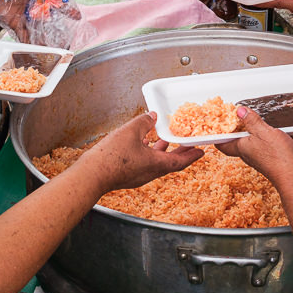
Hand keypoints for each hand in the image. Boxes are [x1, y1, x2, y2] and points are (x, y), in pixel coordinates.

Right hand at [80, 112, 202, 191]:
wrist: (91, 175)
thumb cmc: (111, 157)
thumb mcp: (131, 131)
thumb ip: (144, 122)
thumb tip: (152, 116)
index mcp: (156, 164)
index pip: (180, 161)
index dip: (192, 155)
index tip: (201, 151)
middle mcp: (150, 173)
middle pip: (170, 163)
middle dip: (179, 152)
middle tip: (186, 144)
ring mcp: (138, 176)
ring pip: (156, 163)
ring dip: (162, 151)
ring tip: (164, 139)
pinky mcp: (128, 176)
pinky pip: (144, 164)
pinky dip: (148, 154)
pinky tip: (140, 144)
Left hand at [216, 107, 292, 181]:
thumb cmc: (278, 158)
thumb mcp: (262, 132)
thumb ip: (251, 121)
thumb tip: (239, 111)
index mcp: (242, 148)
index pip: (223, 144)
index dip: (218, 135)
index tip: (216, 124)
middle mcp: (252, 153)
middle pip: (242, 139)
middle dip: (242, 126)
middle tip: (242, 114)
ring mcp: (266, 154)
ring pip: (261, 139)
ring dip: (264, 129)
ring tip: (267, 117)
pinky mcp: (279, 155)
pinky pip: (277, 141)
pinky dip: (281, 134)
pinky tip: (286, 128)